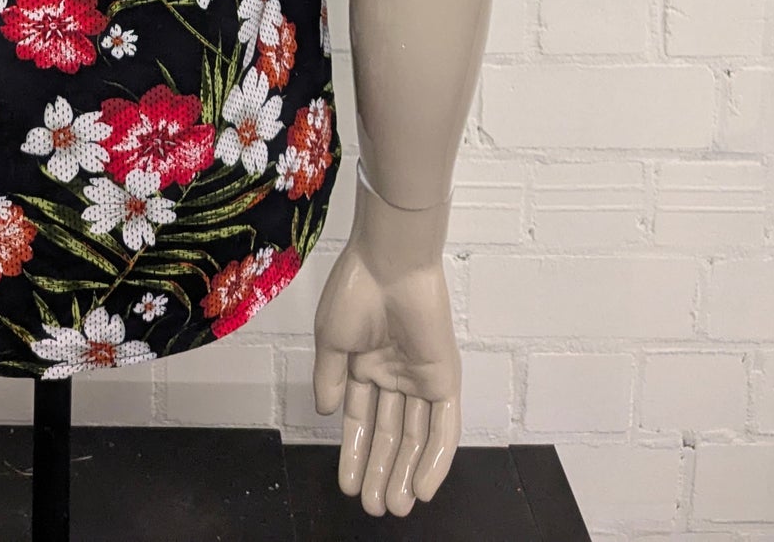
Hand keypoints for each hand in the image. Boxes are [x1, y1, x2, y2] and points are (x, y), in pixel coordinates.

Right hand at [312, 169, 460, 517]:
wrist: (389, 263)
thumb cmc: (355, 292)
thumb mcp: (331, 339)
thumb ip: (331, 379)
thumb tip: (329, 416)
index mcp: (364, 362)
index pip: (360, 419)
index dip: (353, 453)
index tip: (346, 486)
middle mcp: (394, 374)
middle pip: (389, 434)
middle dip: (379, 471)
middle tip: (372, 509)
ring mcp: (420, 378)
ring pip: (415, 437)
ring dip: (404, 473)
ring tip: (392, 506)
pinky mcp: (444, 378)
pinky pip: (443, 427)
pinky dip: (435, 459)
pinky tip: (421, 488)